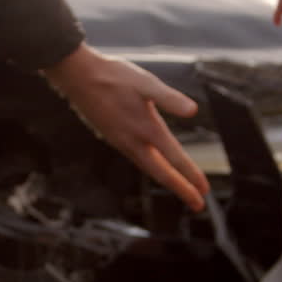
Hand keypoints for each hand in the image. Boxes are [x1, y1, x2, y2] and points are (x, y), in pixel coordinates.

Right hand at [44, 43, 209, 211]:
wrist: (76, 76)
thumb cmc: (112, 76)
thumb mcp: (145, 82)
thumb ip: (169, 98)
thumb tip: (193, 111)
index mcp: (145, 128)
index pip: (174, 158)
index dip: (191, 175)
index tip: (204, 191)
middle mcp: (132, 141)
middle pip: (160, 173)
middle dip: (181, 189)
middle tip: (198, 205)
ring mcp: (121, 141)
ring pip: (148, 167)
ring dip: (167, 179)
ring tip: (182, 187)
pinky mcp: (113, 137)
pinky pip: (137, 159)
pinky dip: (152, 167)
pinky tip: (154, 163)